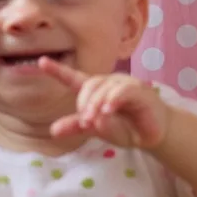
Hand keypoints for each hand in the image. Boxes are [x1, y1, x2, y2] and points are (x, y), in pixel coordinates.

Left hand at [38, 58, 170, 148]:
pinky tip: (108, 110)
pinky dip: (113, 100)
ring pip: (105, 87)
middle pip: (90, 84)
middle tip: (83, 121)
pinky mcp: (141, 91)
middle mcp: (110, 84)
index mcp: (97, 92)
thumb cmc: (127, 128)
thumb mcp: (99, 130)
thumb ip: (78, 127)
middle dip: (84, 102)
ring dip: (96, 104)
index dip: (58, 70)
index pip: (75, 79)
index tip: (42, 61)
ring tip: (93, 120)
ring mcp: (125, 85)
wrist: (154, 135)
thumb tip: (53, 130)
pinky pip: (124, 90)